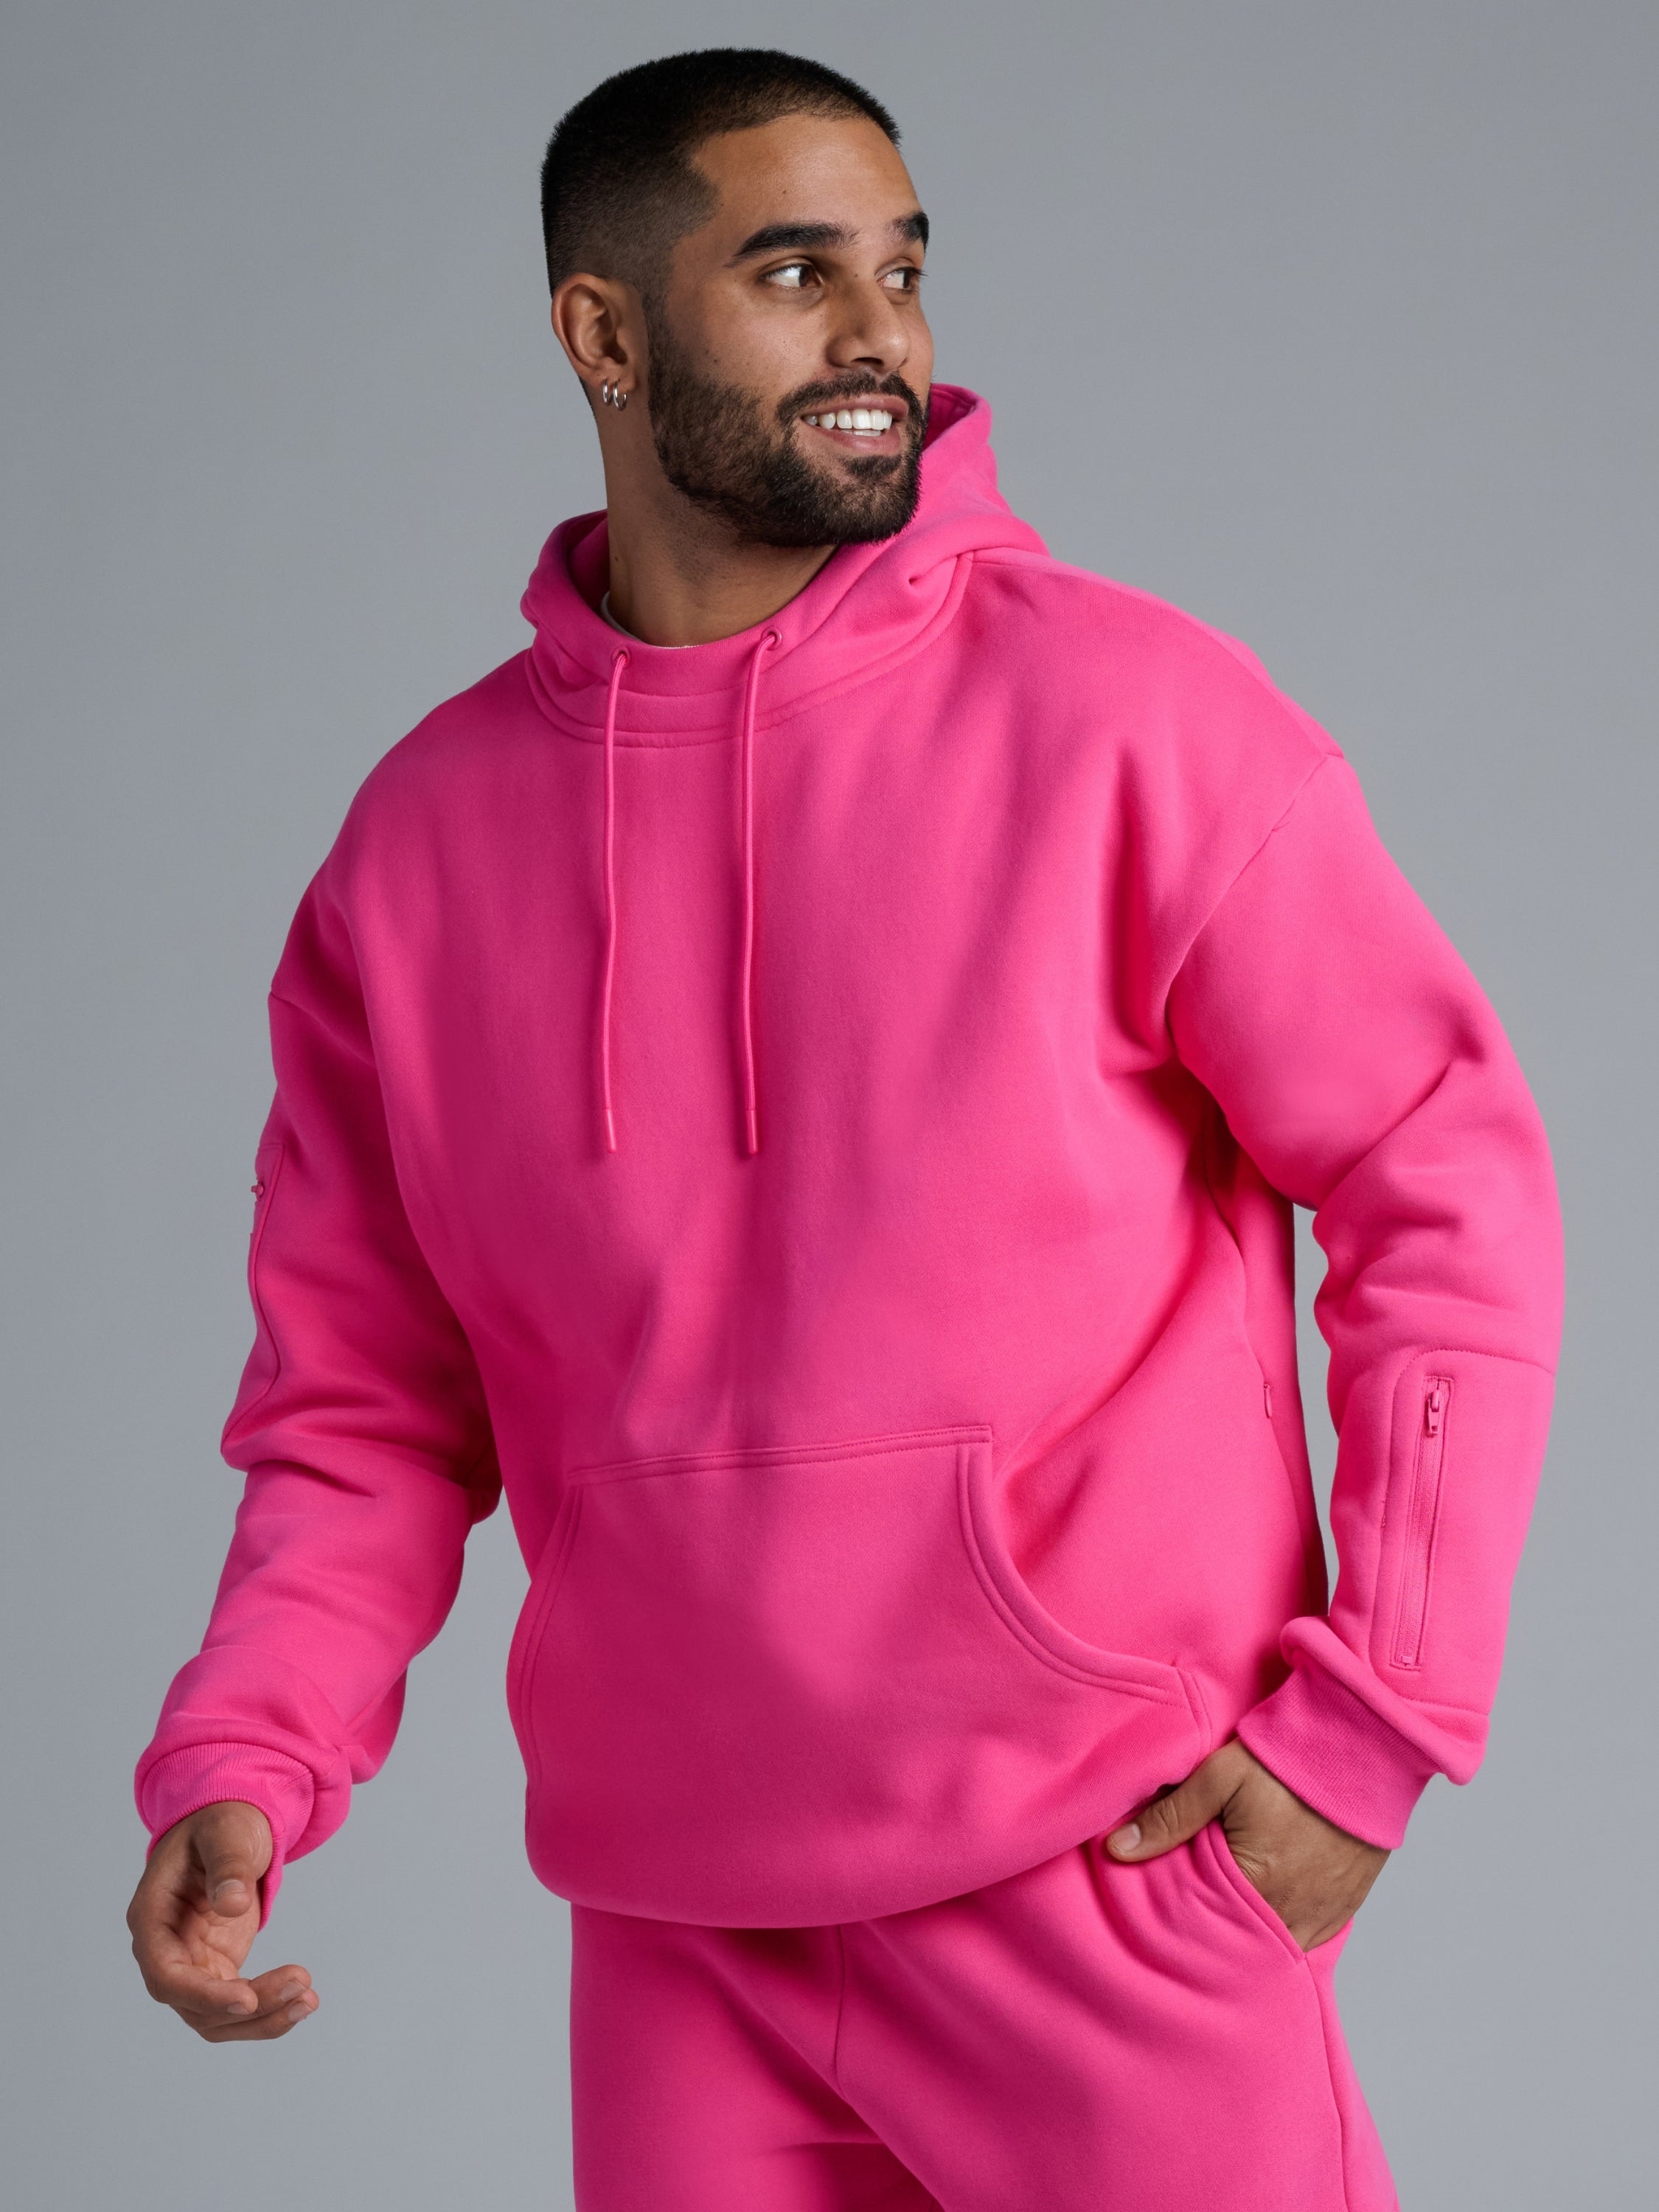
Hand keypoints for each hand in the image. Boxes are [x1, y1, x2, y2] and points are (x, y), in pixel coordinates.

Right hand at [127, 1800, 318, 2040]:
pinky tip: (303, 2001)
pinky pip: (235, 2005)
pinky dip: (267, 2010)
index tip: (247, 2000)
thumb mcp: (225, 1832)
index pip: (165, 1974)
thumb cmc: (219, 1823)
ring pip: (215, 2017)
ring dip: (262, 2018)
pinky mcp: (215, 1968)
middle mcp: (163, 1950)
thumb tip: (232, 1903)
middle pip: (193, 2005)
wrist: (229, 1829)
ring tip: (309, 2000)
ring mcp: (189, 1963)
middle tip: (302, 1992)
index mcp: (151, 1917)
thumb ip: (227, 1864)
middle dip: (247, 2008)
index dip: (202, 1995)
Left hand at [1105, 1740, 1388, 1949]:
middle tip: (1194, 1919)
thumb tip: (1118, 1849)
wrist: (1363, 1744)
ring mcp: (1326, 1912)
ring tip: (1229, 1917)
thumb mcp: (1219, 1777)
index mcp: (1258, 1885)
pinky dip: (1287, 1930)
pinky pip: (1311, 1937)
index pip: (1207, 1928)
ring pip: (1279, 1946)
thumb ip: (1170, 1817)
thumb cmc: (1289, 1758)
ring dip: (1255, 1935)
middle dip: (1219, 1934)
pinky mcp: (1347, 1904)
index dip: (1184, 1923)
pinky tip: (1267, 1913)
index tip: (1162, 1917)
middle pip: (1245, 1943)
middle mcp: (1295, 1911)